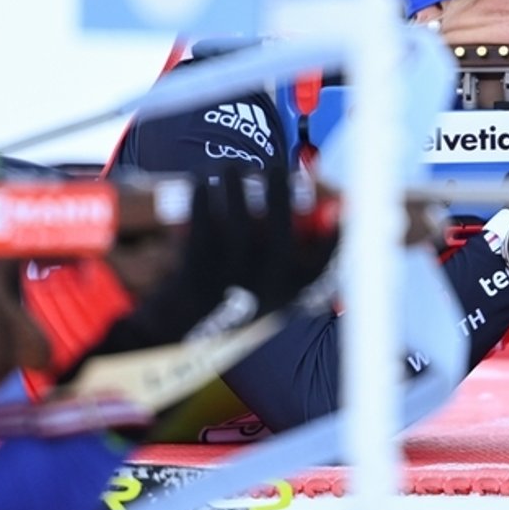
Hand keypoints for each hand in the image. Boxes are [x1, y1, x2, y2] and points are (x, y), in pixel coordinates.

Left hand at [66, 160, 335, 367]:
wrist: (170, 342)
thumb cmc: (225, 312)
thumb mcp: (265, 297)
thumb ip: (287, 264)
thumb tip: (314, 212)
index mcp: (289, 295)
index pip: (326, 259)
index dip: (336, 231)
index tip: (338, 205)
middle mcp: (267, 289)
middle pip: (282, 225)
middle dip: (281, 188)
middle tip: (275, 168)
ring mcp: (231, 282)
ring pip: (239, 218)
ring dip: (236, 184)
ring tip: (230, 170)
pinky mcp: (196, 275)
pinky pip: (203, 224)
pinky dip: (203, 197)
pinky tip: (201, 184)